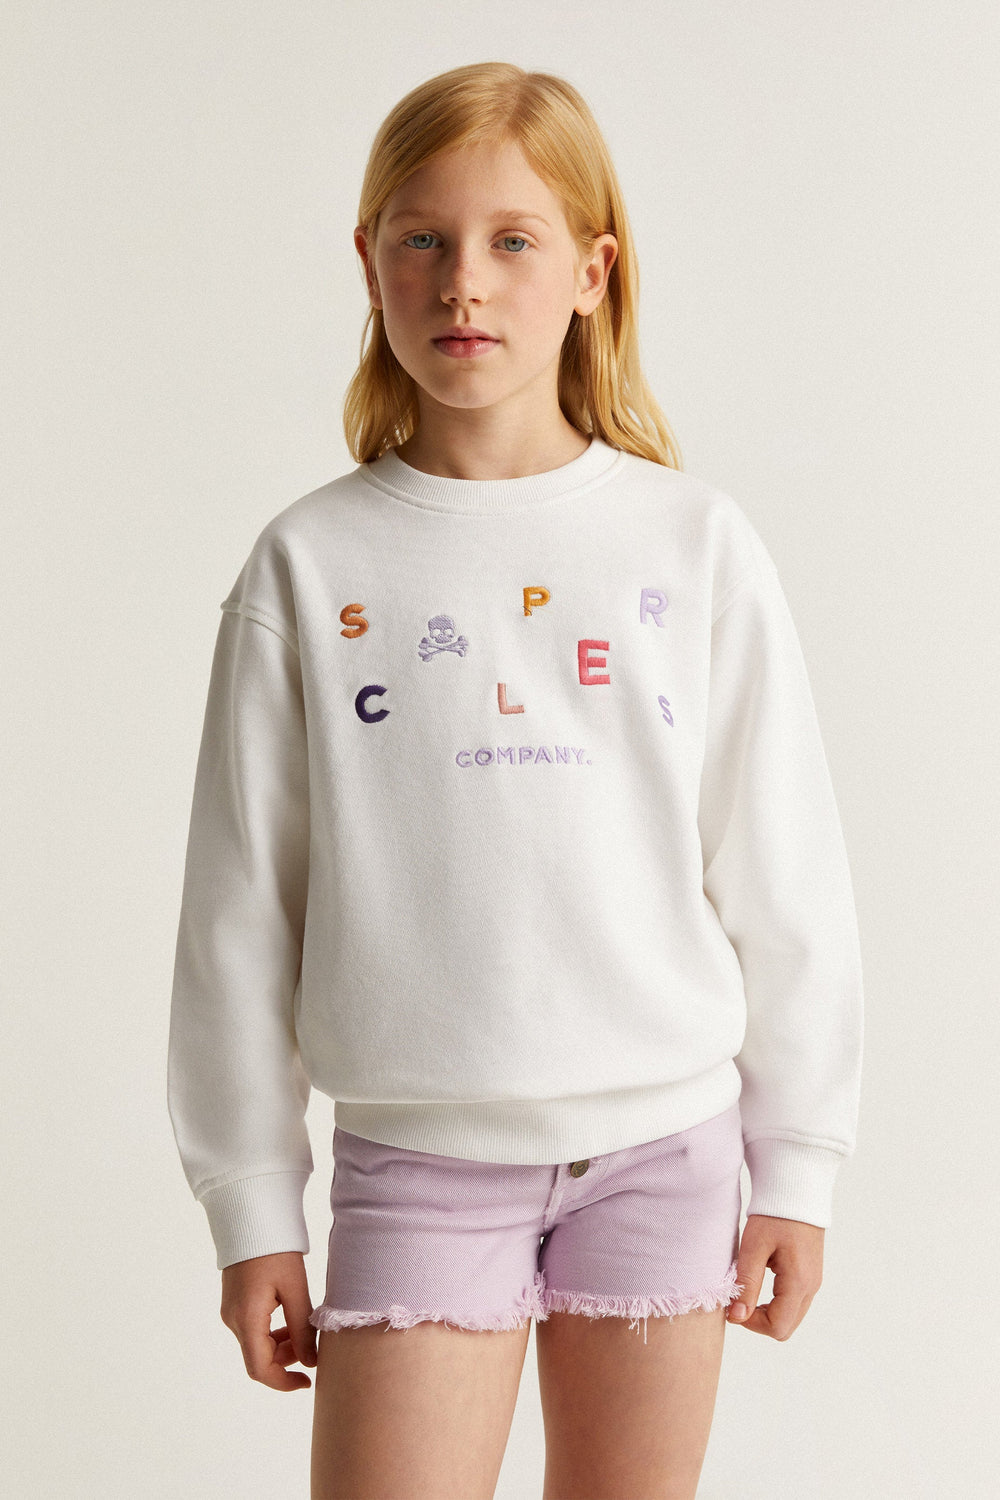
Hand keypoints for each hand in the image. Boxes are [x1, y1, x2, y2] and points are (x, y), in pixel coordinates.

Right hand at [220, 1250, 317, 1389]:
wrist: (251, 1217)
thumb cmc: (276, 1250)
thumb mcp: (295, 1289)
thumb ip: (302, 1328)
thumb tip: (310, 1362)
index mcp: (247, 1319)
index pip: (260, 1369)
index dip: (283, 1382)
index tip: (306, 1381)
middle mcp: (233, 1320)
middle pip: (258, 1358)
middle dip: (286, 1360)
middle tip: (312, 1347)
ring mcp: (231, 1312)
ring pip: (256, 1345)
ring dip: (280, 1346)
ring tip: (305, 1331)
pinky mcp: (234, 1303)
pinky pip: (253, 1329)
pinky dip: (272, 1333)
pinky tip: (291, 1319)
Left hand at [726, 1214, 823, 1340]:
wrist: (796, 1190)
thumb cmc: (774, 1215)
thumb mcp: (754, 1247)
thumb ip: (747, 1284)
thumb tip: (736, 1317)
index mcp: (799, 1282)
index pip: (778, 1327)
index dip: (752, 1323)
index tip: (734, 1305)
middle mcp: (811, 1287)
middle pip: (786, 1327)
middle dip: (759, 1320)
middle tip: (739, 1299)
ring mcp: (813, 1282)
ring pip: (791, 1316)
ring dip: (767, 1311)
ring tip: (747, 1288)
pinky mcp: (810, 1274)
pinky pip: (794, 1302)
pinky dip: (776, 1301)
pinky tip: (760, 1281)